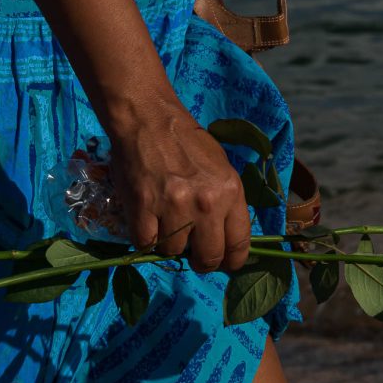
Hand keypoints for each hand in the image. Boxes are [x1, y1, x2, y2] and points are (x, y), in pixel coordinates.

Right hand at [109, 109, 250, 273]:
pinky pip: (145, 244)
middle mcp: (206, 204)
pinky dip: (145, 238)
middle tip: (193, 254)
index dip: (231, 261)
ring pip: (173, 253)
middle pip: (208, 258)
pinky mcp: (144, 208)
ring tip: (165, 222)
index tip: (224, 263)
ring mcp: (174, 207)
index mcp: (231, 193)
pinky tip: (147, 221)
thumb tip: (226, 240)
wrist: (149, 119)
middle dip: (201, 262)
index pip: (239, 245)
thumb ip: (228, 204)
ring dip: (169, 244)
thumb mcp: (222, 170)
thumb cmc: (187, 143)